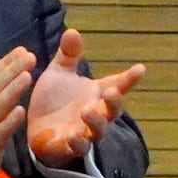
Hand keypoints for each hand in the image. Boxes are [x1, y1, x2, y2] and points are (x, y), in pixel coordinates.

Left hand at [24, 26, 146, 164]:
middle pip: (113, 109)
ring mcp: (85, 131)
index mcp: (97, 93)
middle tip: (112, 92)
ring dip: (96, 121)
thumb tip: (72, 30)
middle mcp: (96, 113)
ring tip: (87, 111)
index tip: (140, 68)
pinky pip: (79, 147)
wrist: (37, 128)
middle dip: (115, 101)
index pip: (118, 84)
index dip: (130, 78)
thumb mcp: (59, 74)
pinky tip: (72, 135)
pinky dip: (78, 142)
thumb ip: (68, 55)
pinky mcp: (69, 146)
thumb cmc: (55, 100)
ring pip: (99, 130)